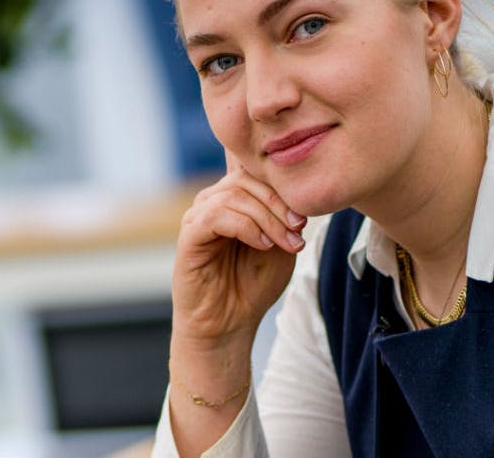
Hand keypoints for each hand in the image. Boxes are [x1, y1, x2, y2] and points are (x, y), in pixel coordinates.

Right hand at [171, 152, 306, 348]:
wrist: (231, 322)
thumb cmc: (254, 283)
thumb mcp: (281, 243)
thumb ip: (283, 214)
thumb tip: (295, 187)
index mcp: (235, 197)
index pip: (256, 169)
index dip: (283, 185)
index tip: (305, 216)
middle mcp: (213, 200)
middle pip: (246, 178)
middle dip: (279, 202)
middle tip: (299, 228)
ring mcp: (198, 216)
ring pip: (234, 195)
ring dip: (267, 218)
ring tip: (285, 242)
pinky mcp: (188, 235)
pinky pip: (215, 216)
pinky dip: (246, 227)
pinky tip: (263, 245)